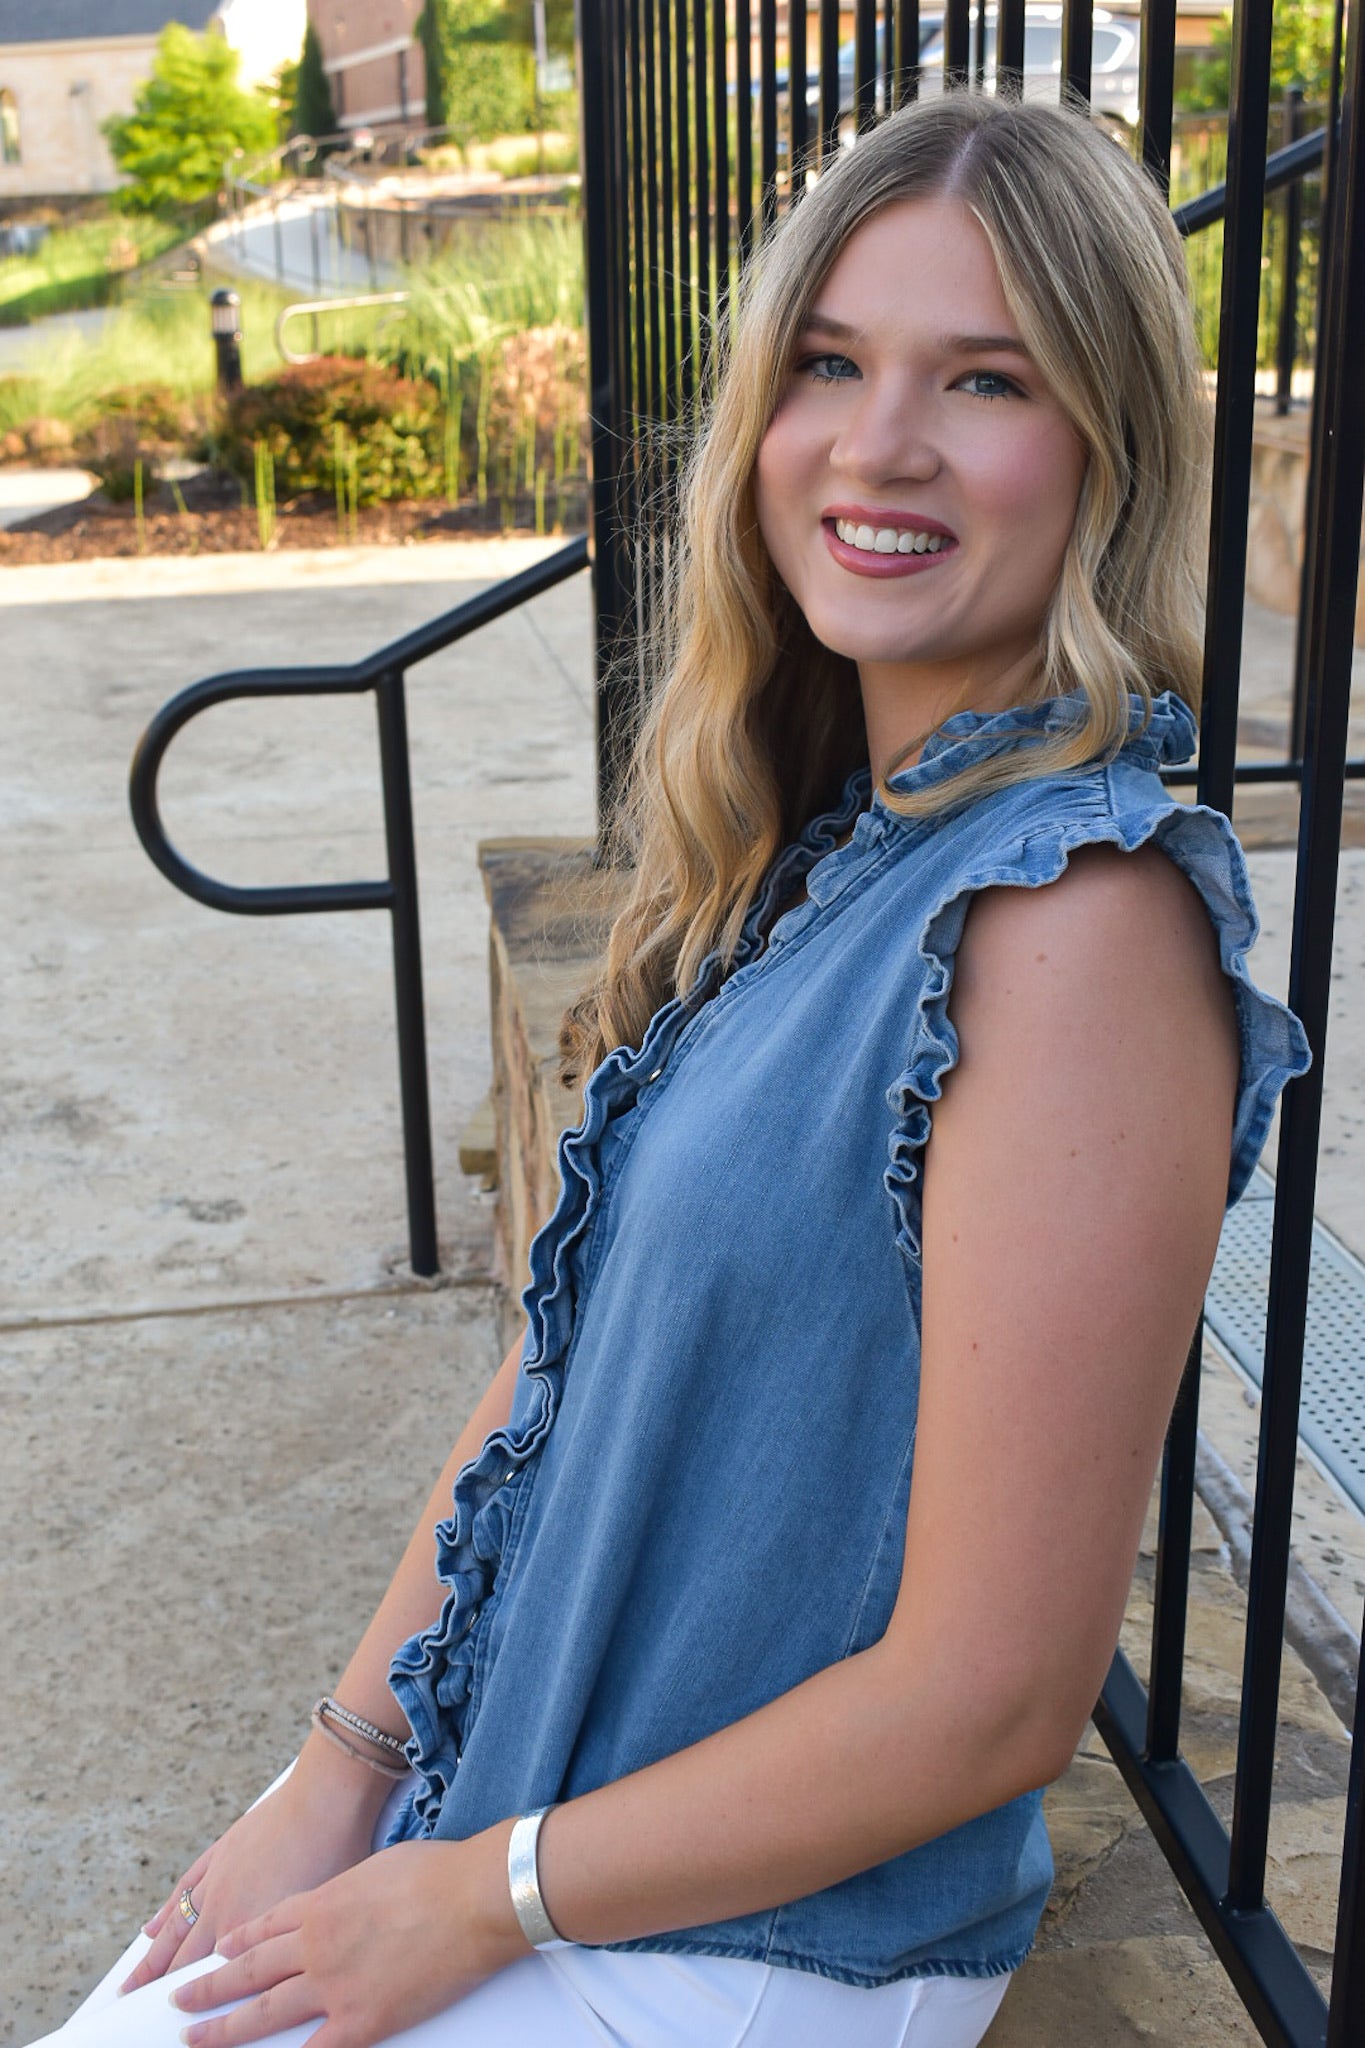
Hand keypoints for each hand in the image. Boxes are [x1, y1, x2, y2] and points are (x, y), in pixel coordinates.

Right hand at [122, 1740, 391, 1995]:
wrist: (327, 1796)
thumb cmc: (338, 1853)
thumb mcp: (319, 1912)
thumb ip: (293, 1945)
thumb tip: (292, 1974)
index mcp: (251, 1930)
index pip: (214, 1980)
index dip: (198, 2004)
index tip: (180, 2027)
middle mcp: (226, 1909)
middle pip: (183, 1960)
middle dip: (159, 1991)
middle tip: (135, 2015)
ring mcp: (219, 1879)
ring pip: (175, 1928)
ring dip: (151, 1959)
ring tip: (130, 1985)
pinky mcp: (220, 1852)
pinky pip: (185, 1890)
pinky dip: (166, 1911)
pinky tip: (151, 1928)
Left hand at [169, 1829, 527, 2047]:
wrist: (473, 1898)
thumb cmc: (437, 1872)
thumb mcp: (379, 1867)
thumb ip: (351, 1889)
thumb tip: (346, 1899)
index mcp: (320, 1903)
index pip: (264, 1927)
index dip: (237, 1942)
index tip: (218, 1952)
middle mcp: (315, 1945)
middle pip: (249, 1970)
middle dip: (209, 1987)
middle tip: (178, 2000)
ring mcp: (333, 1986)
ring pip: (263, 2014)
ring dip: (224, 2030)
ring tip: (195, 2039)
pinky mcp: (362, 2021)